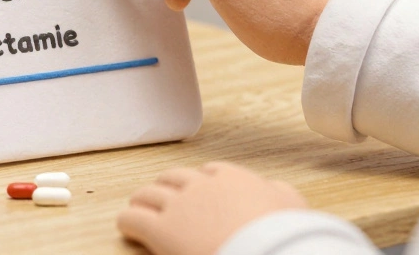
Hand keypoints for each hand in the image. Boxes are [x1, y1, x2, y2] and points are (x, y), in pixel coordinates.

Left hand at [118, 162, 306, 254]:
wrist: (263, 252)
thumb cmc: (281, 235)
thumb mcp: (291, 205)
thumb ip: (280, 193)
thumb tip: (275, 189)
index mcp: (232, 178)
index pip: (210, 172)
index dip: (201, 181)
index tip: (198, 188)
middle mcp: (201, 186)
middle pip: (174, 178)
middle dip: (166, 186)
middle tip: (161, 194)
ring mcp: (177, 206)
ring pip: (149, 194)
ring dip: (142, 199)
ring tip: (137, 205)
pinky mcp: (159, 230)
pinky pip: (133, 218)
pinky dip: (128, 220)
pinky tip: (126, 225)